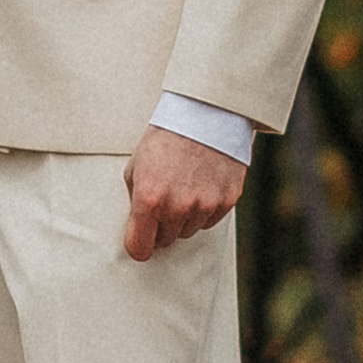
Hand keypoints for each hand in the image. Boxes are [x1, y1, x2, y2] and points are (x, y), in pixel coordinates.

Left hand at [123, 123, 246, 261]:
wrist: (203, 113)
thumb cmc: (165, 138)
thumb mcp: (136, 165)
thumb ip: (136, 199)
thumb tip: (138, 226)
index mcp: (149, 199)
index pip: (140, 248)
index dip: (138, 247)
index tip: (141, 242)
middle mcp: (177, 207)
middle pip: (166, 241)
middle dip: (161, 227)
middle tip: (163, 202)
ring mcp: (204, 205)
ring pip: (189, 231)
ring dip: (184, 218)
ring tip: (184, 187)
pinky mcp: (226, 201)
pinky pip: (210, 220)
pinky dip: (204, 210)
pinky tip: (201, 185)